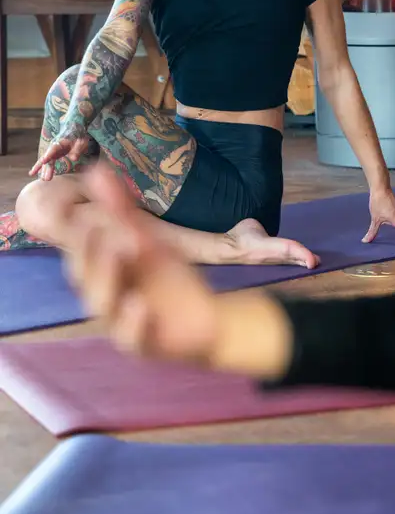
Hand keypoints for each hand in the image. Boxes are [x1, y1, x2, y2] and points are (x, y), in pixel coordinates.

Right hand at [30, 126, 90, 181]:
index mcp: (60, 142)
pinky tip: (33, 174)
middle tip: (46, 179)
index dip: (48, 155)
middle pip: (49, 158)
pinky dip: (42, 168)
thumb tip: (73, 159)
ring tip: (43, 180)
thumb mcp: (81, 141)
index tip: (43, 161)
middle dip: (46, 168)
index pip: (52, 149)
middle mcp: (53, 147)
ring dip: (44, 170)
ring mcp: (53, 151)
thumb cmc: (78, 135)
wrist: (75, 129)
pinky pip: (47, 162)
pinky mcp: (54, 155)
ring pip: (47, 162)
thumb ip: (77, 149)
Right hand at [63, 165, 222, 364]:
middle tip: (96, 227)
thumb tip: (96, 169)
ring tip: (119, 252)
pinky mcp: (145, 344)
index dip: (73, 233)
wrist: (205, 321)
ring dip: (108, 280)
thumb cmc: (166, 280)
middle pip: (86, 277)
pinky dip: (134, 323)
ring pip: (104, 305)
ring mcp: (122, 322)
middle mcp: (105, 297)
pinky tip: (140, 305)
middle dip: (90, 252)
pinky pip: (134, 337)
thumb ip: (121, 210)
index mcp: (103, 271)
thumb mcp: (147, 240)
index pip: (79, 251)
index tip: (71, 209)